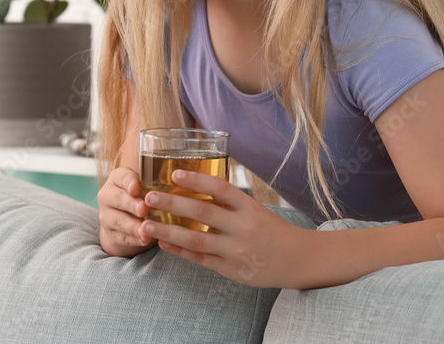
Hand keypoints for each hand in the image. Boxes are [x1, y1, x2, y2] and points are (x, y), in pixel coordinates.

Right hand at [97, 167, 154, 255]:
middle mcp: (108, 195)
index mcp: (118, 178)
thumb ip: (160, 182)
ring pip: (118, 220)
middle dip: (131, 204)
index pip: (122, 176)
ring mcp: (107, 215)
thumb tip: (185, 177)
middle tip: (144, 210)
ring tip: (145, 231)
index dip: (129, 182)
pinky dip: (133, 239)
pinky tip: (144, 240)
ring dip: (132, 226)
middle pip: (118, 198)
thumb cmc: (143, 198)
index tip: (137, 189)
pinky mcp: (110, 234)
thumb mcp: (148, 187)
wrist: (126, 221)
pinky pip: (121, 237)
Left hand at [139, 169, 307, 287]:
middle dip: (173, 204)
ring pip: (196, 240)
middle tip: (149, 197)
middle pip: (203, 213)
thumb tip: (194, 187)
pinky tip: (162, 243)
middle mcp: (243, 228)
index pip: (220, 189)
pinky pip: (200, 259)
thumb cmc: (271, 229)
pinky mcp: (230, 269)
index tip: (175, 173)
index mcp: (250, 208)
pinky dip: (179, 251)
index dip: (197, 181)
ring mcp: (236, 250)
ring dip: (168, 231)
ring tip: (146, 224)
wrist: (297, 259)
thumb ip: (229, 202)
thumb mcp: (255, 209)